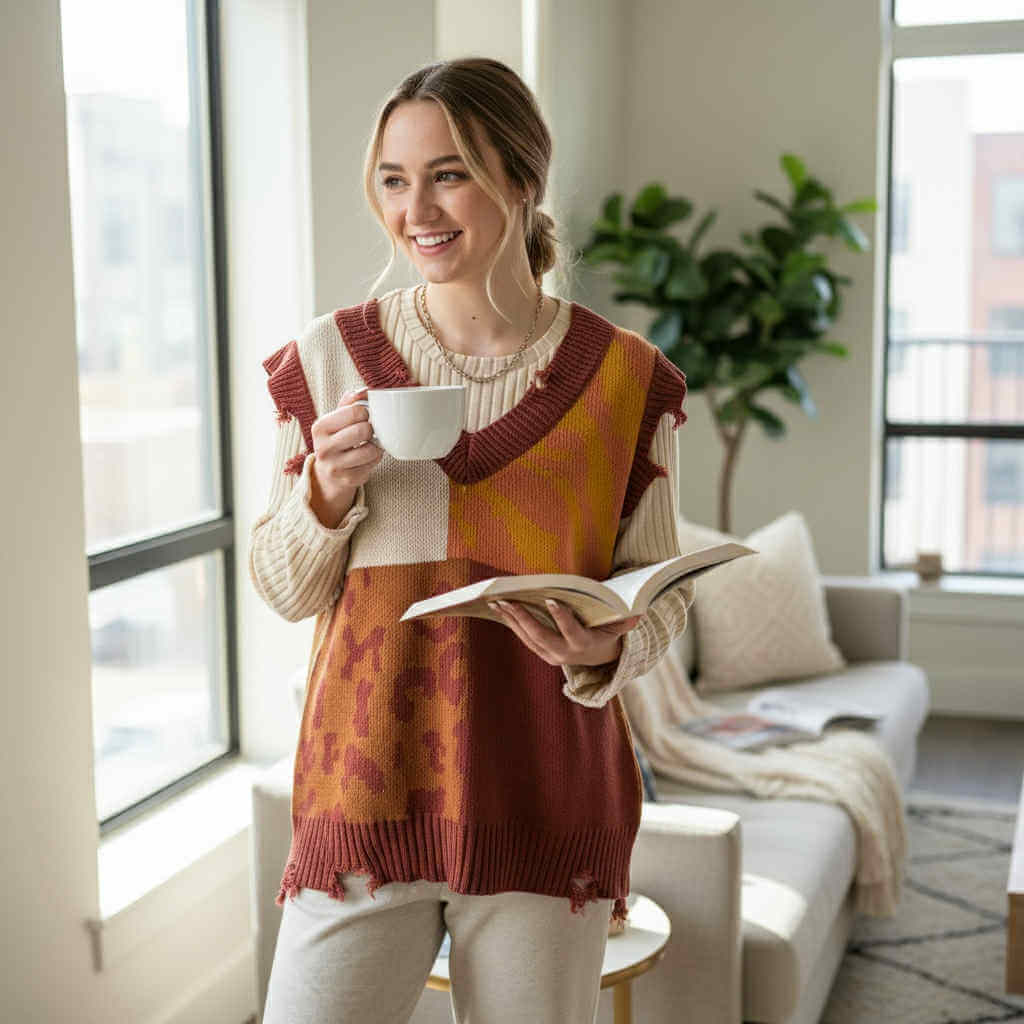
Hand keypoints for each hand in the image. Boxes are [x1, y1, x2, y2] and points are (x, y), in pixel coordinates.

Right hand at [310, 386, 383, 500]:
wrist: (327, 474)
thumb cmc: (336, 439)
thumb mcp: (336, 419)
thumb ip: (350, 402)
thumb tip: (364, 390)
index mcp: (320, 427)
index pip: (355, 411)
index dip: (366, 412)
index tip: (363, 417)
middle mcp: (323, 447)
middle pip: (363, 430)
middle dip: (371, 429)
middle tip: (368, 432)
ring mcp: (334, 466)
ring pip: (370, 450)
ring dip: (375, 446)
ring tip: (369, 445)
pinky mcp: (347, 480)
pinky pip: (372, 465)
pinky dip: (374, 460)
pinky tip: (366, 459)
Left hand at [488, 599, 641, 667]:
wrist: (600, 659)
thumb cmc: (608, 634)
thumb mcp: (618, 628)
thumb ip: (625, 622)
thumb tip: (638, 614)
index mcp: (584, 645)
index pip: (571, 631)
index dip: (561, 617)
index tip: (550, 601)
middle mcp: (564, 654)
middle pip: (540, 635)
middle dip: (522, 617)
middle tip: (505, 600)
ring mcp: (551, 655)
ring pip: (527, 637)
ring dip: (511, 619)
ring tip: (496, 602)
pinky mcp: (542, 653)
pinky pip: (525, 638)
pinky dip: (513, 624)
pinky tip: (501, 610)